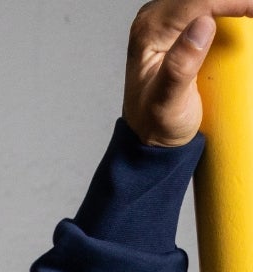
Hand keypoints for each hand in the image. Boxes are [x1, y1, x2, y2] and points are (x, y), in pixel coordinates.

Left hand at [125, 2, 252, 147]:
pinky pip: (208, 5)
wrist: (152, 136)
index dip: (230, 0)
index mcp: (150, 30)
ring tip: (250, 12)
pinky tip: (241, 13)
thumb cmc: (156, 123)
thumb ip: (180, 66)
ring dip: (230, 4)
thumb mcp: (166, 103)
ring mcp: (170, 19)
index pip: (197, 0)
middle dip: (233, 0)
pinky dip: (227, 8)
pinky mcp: (182, 24)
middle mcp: (157, 18)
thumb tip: (203, 25)